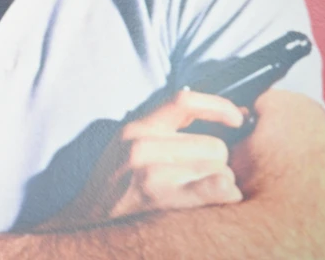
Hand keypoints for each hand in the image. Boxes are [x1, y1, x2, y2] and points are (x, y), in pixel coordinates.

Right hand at [43, 90, 245, 229]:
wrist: (85, 223)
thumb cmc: (115, 187)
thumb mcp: (127, 147)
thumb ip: (162, 131)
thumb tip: (213, 112)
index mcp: (136, 128)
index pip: (184, 101)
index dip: (219, 106)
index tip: (239, 118)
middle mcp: (141, 143)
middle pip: (214, 146)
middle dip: (219, 165)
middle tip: (205, 181)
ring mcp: (148, 168)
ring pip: (218, 169)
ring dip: (220, 184)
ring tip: (200, 196)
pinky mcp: (157, 195)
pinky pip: (212, 186)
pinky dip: (225, 192)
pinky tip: (223, 197)